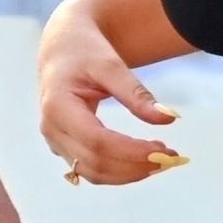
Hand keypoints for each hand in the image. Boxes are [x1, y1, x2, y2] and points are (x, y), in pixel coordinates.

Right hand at [37, 5, 182, 184]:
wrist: (62, 49)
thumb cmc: (84, 51)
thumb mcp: (111, 65)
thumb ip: (137, 94)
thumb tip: (168, 118)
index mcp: (58, 106)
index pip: (97, 141)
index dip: (131, 152)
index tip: (164, 151)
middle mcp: (52, 130)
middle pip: (95, 164)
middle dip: (135, 167)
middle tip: (170, 158)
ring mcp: (55, 142)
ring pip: (93, 173)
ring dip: (129, 174)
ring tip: (162, 160)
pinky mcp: (64, 148)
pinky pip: (92, 169)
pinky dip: (119, 171)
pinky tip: (143, 160)